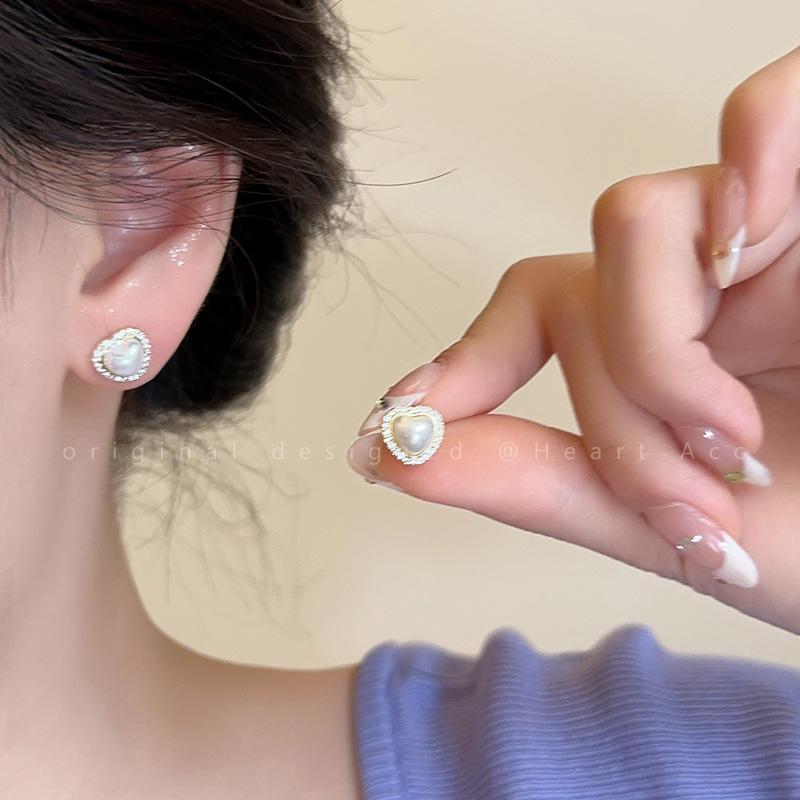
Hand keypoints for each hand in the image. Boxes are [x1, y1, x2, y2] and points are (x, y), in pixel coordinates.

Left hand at [348, 50, 799, 633]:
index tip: (403, 423)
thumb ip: (528, 480)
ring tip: (734, 435)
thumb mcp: (664, 526)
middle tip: (688, 499)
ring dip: (660, 346)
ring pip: (638, 219)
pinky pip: (777, 106)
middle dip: (610, 410)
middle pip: (575, 290)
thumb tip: (389, 456)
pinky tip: (756, 242)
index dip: (462, 359)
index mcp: (658, 348)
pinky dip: (759, 155)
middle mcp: (701, 279)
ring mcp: (768, 228)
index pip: (534, 309)